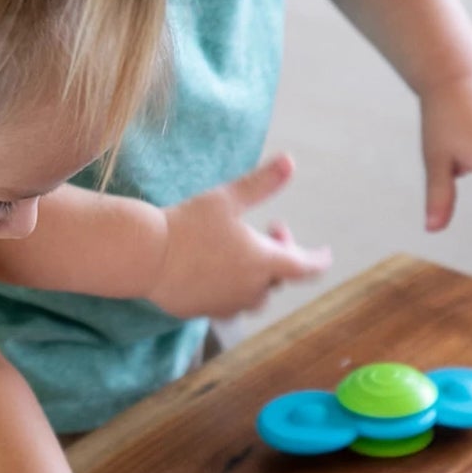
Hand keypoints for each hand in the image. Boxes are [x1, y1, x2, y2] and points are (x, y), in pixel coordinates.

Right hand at [149, 154, 331, 318]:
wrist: (145, 256)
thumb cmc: (188, 223)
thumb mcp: (227, 198)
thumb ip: (262, 183)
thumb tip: (290, 161)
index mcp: (263, 262)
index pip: (305, 267)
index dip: (319, 260)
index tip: (326, 254)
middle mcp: (250, 290)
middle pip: (279, 277)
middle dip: (281, 253)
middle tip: (273, 227)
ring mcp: (227, 304)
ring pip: (256, 294)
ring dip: (259, 275)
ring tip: (246, 252)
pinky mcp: (204, 312)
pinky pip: (229, 303)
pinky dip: (234, 287)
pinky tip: (219, 269)